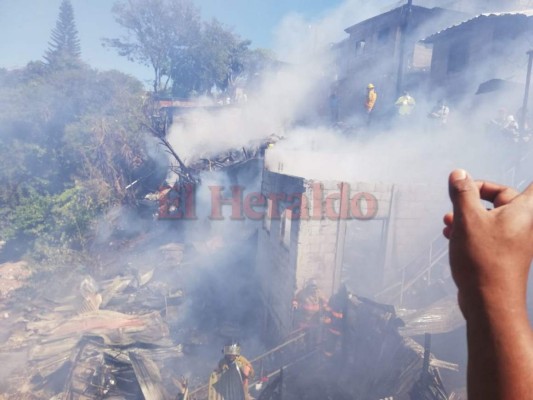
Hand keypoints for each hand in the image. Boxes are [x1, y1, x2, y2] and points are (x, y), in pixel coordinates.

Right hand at [443, 169, 532, 319]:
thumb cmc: (483, 257)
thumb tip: (459, 173)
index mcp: (522, 210)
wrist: (489, 301)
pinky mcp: (503, 253)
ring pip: (491, 217)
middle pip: (503, 197)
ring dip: (468, 214)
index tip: (521, 156)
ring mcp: (514, 240)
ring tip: (447, 219)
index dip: (524, 177)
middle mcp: (523, 223)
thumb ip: (463, 193)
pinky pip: (488, 232)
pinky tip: (450, 233)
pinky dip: (471, 229)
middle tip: (456, 196)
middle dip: (475, 196)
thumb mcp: (467, 219)